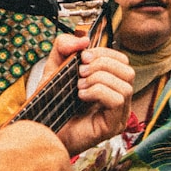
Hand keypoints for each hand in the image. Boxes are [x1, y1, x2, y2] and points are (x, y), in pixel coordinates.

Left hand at [40, 35, 133, 153]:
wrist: (42, 131)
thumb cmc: (51, 104)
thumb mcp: (54, 68)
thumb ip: (63, 48)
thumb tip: (83, 40)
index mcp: (108, 83)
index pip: (122, 60)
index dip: (104, 53)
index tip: (82, 56)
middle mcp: (117, 98)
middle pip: (128, 69)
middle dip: (102, 64)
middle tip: (80, 71)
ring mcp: (118, 114)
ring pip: (126, 85)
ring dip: (99, 79)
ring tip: (79, 86)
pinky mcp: (113, 126)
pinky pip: (118, 100)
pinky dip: (98, 92)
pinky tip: (81, 96)